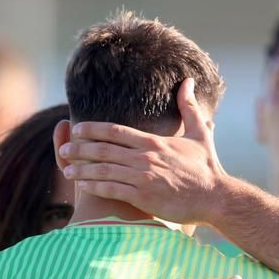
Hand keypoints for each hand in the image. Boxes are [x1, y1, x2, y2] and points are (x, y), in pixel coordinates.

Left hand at [59, 79, 227, 223]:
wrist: (216, 197)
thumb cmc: (207, 168)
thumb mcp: (200, 133)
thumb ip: (188, 108)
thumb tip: (187, 81)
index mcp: (153, 142)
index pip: (115, 131)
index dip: (92, 129)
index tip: (76, 128)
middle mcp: (144, 158)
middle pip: (103, 149)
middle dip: (80, 149)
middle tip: (63, 149)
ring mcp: (142, 178)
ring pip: (103, 170)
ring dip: (82, 169)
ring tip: (66, 169)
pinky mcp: (143, 197)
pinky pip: (111, 190)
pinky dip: (94, 186)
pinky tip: (82, 185)